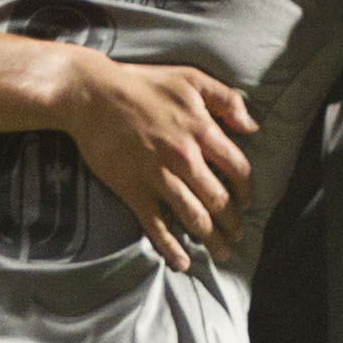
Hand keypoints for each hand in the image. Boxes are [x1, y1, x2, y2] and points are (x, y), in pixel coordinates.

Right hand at [46, 53, 257, 270]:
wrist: (91, 95)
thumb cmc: (142, 84)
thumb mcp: (191, 79)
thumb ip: (226, 99)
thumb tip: (251, 127)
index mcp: (202, 131)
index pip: (238, 170)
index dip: (246, 190)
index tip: (247, 202)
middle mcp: (185, 159)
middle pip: (220, 200)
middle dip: (233, 223)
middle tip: (237, 235)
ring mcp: (158, 177)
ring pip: (194, 218)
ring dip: (212, 239)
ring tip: (222, 253)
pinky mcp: (133, 191)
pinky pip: (157, 226)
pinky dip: (172, 248)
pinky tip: (183, 263)